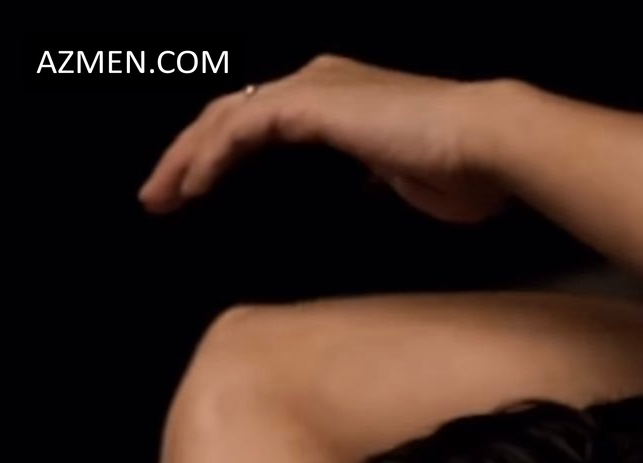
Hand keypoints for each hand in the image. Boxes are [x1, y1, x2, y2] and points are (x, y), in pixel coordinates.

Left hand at [137, 54, 510, 224]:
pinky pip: (241, 127)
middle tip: (157, 198)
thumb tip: (364, 193)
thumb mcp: (406, 181)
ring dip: (184, 158)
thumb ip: (375, 180)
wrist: (485, 144)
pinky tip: (192, 185)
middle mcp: (318, 84)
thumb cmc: (464, 169)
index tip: (193, 194)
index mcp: (338, 100)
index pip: (260, 123)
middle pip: (230, 116)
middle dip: (185, 157)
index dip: (219, 157)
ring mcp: (312, 89)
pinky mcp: (310, 102)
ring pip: (224, 117)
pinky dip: (210, 156)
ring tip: (160, 197)